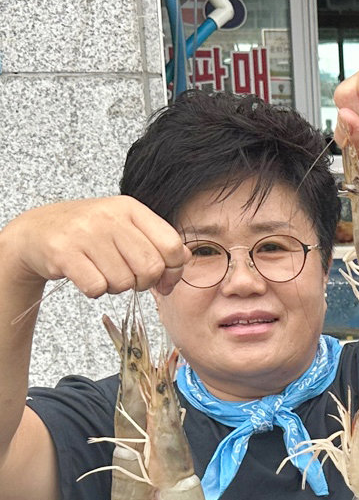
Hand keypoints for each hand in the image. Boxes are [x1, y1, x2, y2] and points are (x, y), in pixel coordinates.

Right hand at [5, 196, 189, 296]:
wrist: (36, 231)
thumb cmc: (89, 234)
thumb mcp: (126, 228)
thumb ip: (158, 243)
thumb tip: (182, 266)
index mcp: (131, 208)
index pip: (172, 245)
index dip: (173, 269)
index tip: (163, 278)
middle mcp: (109, 216)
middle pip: (151, 268)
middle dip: (143, 282)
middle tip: (127, 276)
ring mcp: (85, 233)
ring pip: (124, 282)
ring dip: (116, 286)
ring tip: (102, 271)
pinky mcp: (63, 252)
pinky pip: (97, 288)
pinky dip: (95, 290)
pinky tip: (86, 276)